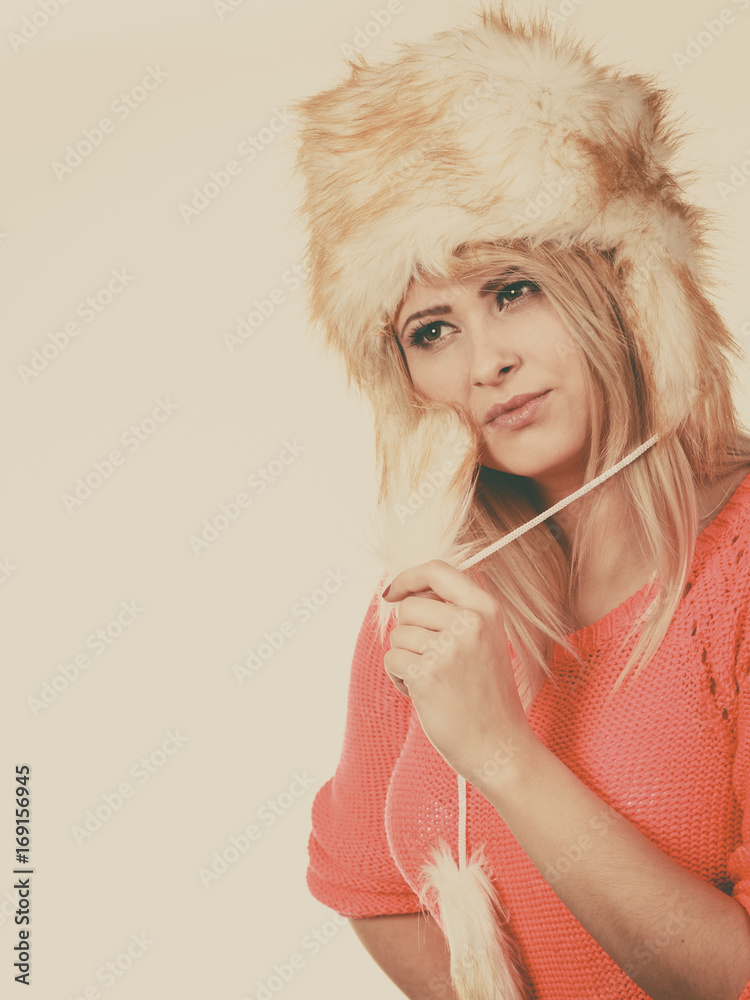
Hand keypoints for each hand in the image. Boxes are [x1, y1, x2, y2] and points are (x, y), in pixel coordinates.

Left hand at [382, 559, 532, 784]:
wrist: (499, 745)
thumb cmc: (485, 694)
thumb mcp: (483, 640)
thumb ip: (453, 612)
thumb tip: (403, 592)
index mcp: (486, 609)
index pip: (437, 570)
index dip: (408, 577)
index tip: (391, 592)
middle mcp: (470, 623)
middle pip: (409, 607)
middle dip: (409, 633)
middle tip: (431, 660)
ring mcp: (449, 648)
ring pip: (398, 636)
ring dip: (405, 660)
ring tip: (433, 681)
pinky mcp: (428, 674)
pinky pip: (392, 661)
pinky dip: (399, 679)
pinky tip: (423, 694)